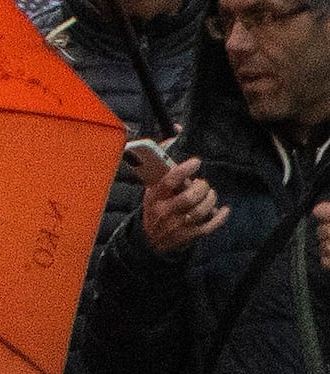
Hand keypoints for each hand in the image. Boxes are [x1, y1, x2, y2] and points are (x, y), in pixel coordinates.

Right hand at [135, 140, 228, 254]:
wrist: (150, 239)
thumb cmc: (155, 208)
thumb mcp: (152, 189)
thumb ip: (163, 167)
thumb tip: (175, 134)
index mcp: (154, 197)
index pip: (168, 181)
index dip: (183, 170)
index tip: (196, 162)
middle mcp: (165, 211)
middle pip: (188, 197)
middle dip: (201, 187)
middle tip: (203, 184)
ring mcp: (177, 225)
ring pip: (200, 211)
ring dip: (210, 199)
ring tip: (210, 194)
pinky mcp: (189, 235)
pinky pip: (209, 226)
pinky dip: (219, 217)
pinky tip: (223, 209)